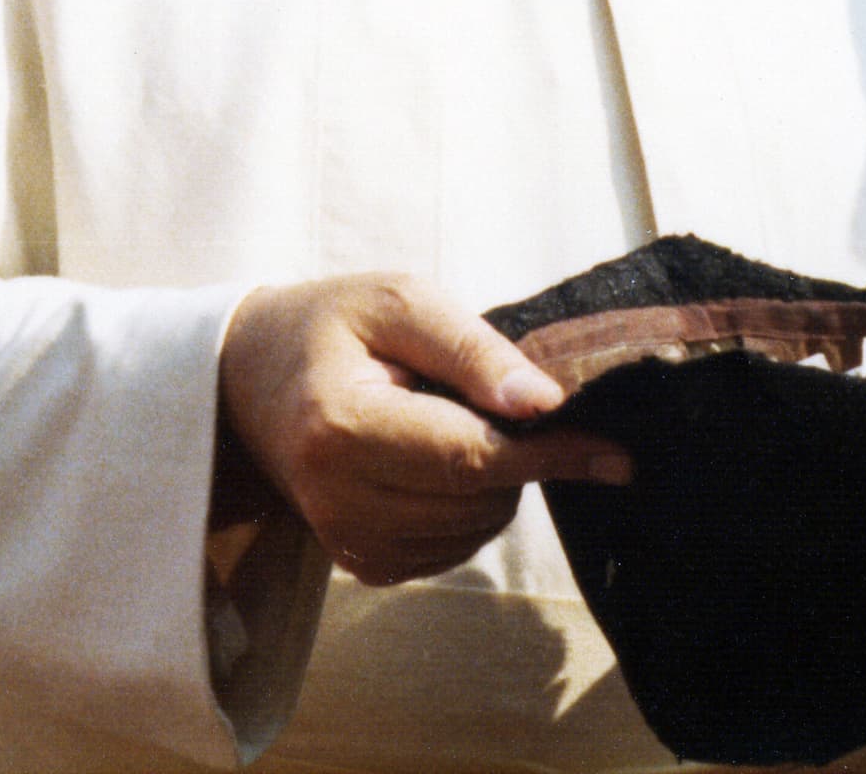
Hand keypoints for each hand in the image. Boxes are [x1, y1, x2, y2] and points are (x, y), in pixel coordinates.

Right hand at [218, 273, 630, 585]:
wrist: (249, 377)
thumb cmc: (332, 324)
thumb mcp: (400, 301)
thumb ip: (472, 349)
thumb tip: (545, 402)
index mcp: (342, 428)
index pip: (470, 457)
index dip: (551, 454)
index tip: (616, 454)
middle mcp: (338, 500)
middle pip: (478, 498)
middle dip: (522, 454)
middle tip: (505, 395)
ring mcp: (346, 542)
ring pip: (475, 530)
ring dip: (499, 478)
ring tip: (456, 415)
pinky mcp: (360, 564)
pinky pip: (453, 547)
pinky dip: (472, 503)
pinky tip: (443, 454)